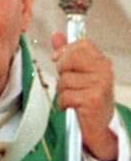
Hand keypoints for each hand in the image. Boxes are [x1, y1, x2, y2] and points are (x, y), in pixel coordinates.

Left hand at [52, 32, 117, 160]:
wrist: (98, 126)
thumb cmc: (88, 96)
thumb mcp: (78, 72)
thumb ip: (66, 52)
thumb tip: (57, 35)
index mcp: (101, 60)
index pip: (80, 44)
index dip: (65, 51)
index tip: (59, 61)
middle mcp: (104, 70)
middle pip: (69, 59)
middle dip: (62, 72)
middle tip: (70, 83)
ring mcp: (100, 84)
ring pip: (64, 79)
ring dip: (62, 91)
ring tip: (73, 97)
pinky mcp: (93, 100)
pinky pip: (65, 95)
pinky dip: (63, 103)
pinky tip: (72, 107)